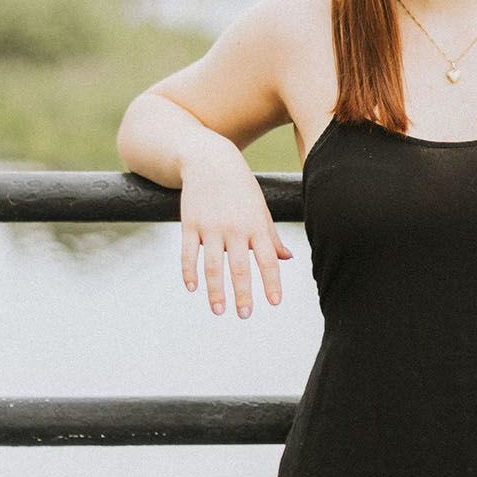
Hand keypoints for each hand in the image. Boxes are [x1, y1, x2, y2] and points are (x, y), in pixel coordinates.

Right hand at [179, 145, 293, 317]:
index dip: (272, 281)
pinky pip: (189, 253)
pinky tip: (192, 288)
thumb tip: (288, 259)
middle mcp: (235, 229)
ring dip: (216, 290)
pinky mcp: (190, 224)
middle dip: (243, 293)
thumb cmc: (241, 189)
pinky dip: (189, 271)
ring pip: (213, 265)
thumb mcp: (260, 209)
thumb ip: (271, 236)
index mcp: (256, 226)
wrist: (210, 160)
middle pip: (241, 267)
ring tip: (219, 311)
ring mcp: (211, 227)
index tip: (275, 303)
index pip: (268, 259)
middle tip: (245, 315)